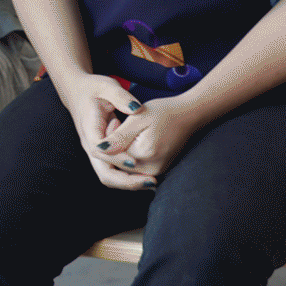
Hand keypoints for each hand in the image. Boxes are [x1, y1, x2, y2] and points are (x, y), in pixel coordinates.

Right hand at [60, 72, 154, 191]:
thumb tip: (136, 109)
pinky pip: (115, 171)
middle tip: (151, 182)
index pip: (99, 149)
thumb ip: (121, 97)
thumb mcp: (106, 86)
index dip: (117, 157)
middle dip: (127, 182)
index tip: (135, 160)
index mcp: (89, 128)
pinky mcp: (104, 154)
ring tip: (153, 182)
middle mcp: (90, 145)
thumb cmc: (93, 88)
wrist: (77, 92)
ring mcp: (95, 152)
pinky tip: (147, 177)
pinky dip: (129, 177)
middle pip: (104, 173)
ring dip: (130, 183)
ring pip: (110, 176)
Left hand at [96, 93, 210, 185]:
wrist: (188, 116)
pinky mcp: (158, 171)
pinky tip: (133, 138)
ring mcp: (156, 172)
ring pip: (125, 166)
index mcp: (145, 155)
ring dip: (120, 151)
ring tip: (127, 130)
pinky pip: (135, 167)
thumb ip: (118, 137)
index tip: (114, 120)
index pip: (112, 156)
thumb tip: (98, 150)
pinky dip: (129, 154)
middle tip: (119, 123)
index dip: (107, 139)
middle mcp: (152, 170)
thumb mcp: (137, 118)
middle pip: (118, 164)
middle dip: (113, 147)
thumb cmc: (163, 112)